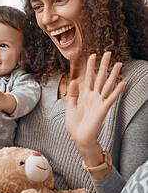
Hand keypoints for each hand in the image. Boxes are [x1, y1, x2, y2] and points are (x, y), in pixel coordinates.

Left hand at [65, 52, 124, 170]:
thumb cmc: (75, 125)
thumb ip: (73, 94)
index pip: (89, 77)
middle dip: (104, 65)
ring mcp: (99, 102)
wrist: (79, 138)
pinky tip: (122, 82)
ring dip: (113, 74)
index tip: (93, 55)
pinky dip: (117, 90)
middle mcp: (94, 97)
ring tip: (119, 63)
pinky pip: (111, 98)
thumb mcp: (70, 107)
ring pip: (108, 85)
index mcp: (86, 96)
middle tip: (108, 53)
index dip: (91, 66)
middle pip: (100, 77)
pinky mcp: (103, 109)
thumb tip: (73, 80)